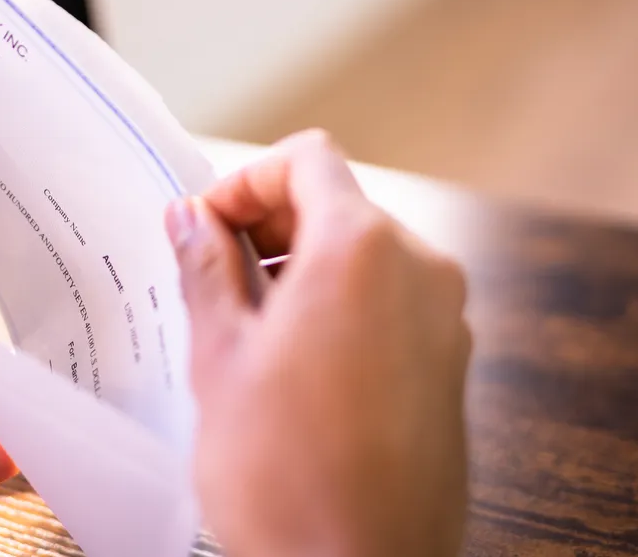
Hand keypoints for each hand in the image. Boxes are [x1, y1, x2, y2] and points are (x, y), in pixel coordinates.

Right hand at [166, 131, 470, 556]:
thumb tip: (189, 218)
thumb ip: (206, 270)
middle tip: (209, 274)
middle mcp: (419, 270)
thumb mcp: (221, 358)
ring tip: (243, 327)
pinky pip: (388, 302)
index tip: (205, 225)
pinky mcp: (448, 364)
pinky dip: (337, 305)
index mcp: (361, 250)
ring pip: (362, 254)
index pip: (306, 159)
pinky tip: (290, 362)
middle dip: (267, 226)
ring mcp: (444, 319)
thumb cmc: (286, 476)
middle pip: (337, 203)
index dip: (245, 182)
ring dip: (300, 268)